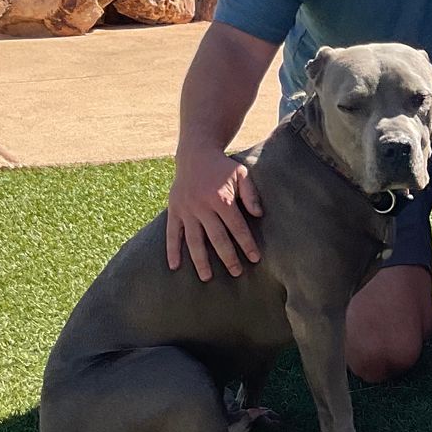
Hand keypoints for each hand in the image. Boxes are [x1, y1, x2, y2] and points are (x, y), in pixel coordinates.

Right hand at [166, 144, 263, 280]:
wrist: (195, 154)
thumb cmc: (223, 167)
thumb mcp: (242, 173)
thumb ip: (251, 194)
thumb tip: (259, 214)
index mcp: (221, 198)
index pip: (237, 227)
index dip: (246, 244)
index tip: (255, 258)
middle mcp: (202, 206)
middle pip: (217, 238)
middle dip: (228, 257)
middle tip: (237, 273)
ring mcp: (186, 210)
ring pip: (193, 240)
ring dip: (200, 260)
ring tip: (207, 277)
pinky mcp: (174, 210)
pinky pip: (171, 233)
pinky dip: (172, 250)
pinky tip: (174, 266)